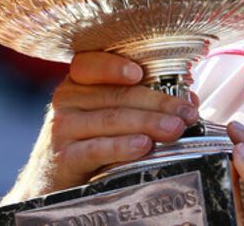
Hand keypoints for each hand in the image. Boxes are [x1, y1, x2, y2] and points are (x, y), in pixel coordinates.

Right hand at [0, 51, 199, 203]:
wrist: (54, 180)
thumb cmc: (90, 139)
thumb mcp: (111, 114)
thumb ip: (144, 101)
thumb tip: (189, 99)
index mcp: (80, 81)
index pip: (91, 63)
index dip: (115, 66)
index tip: (140, 73)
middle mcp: (67, 99)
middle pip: (116, 96)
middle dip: (157, 103)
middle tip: (187, 114)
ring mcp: (62, 128)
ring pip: (111, 119)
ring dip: (148, 123)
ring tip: (175, 130)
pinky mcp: (64, 157)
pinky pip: (96, 148)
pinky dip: (122, 146)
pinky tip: (143, 146)